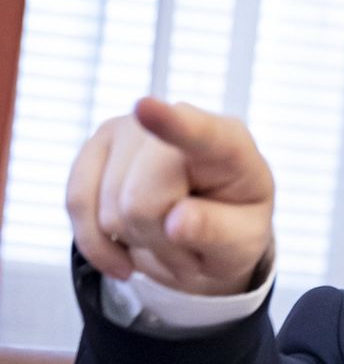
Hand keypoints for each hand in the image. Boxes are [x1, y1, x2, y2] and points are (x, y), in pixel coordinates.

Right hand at [66, 97, 274, 295]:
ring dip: (137, 242)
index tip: (145, 108)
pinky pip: (78, 205)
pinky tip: (126, 255)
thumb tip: (176, 223)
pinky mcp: (95, 147)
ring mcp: (129, 129)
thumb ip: (219, 234)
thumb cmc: (234, 227)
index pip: (201, 134)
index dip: (171, 124)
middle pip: (140, 202)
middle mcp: (176, 121)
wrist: (210, 226)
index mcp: (229, 144)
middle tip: (190, 243)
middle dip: (160, 239)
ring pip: (108, 212)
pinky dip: (99, 243)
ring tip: (169, 236)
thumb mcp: (245, 243)